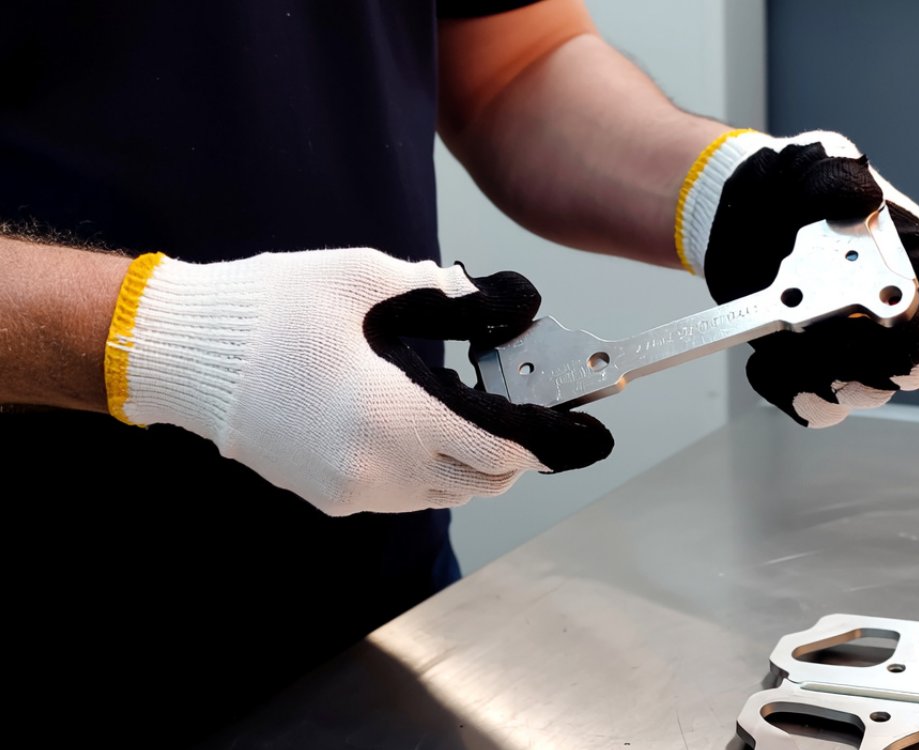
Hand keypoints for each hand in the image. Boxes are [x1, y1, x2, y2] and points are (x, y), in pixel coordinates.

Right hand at [105, 248, 612, 514]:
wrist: (188, 354)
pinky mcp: (329, 497)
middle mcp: (376, 467)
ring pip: (443, 494)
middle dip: (510, 455)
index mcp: (392, 413)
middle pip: (479, 483)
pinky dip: (427, 471)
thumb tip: (506, 301)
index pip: (497, 449)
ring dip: (469, 464)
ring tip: (465, 414)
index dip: (539, 442)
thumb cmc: (272, 309)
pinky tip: (415, 426)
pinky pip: (403, 496)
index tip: (565, 432)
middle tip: (518, 415)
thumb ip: (450, 295)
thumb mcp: (368, 278)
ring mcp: (350, 490)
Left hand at [676, 130, 918, 426]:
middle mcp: (895, 317)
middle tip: (824, 337)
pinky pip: (812, 404)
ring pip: (859, 392)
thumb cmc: (795, 187)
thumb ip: (838, 177)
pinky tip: (761, 362)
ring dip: (822, 377)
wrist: (739, 213)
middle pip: (910, 368)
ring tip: (783, 347)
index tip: (890, 320)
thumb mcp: (816, 164)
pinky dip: (787, 391)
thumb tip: (862, 196)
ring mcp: (854, 350)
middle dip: (868, 362)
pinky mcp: (811, 368)